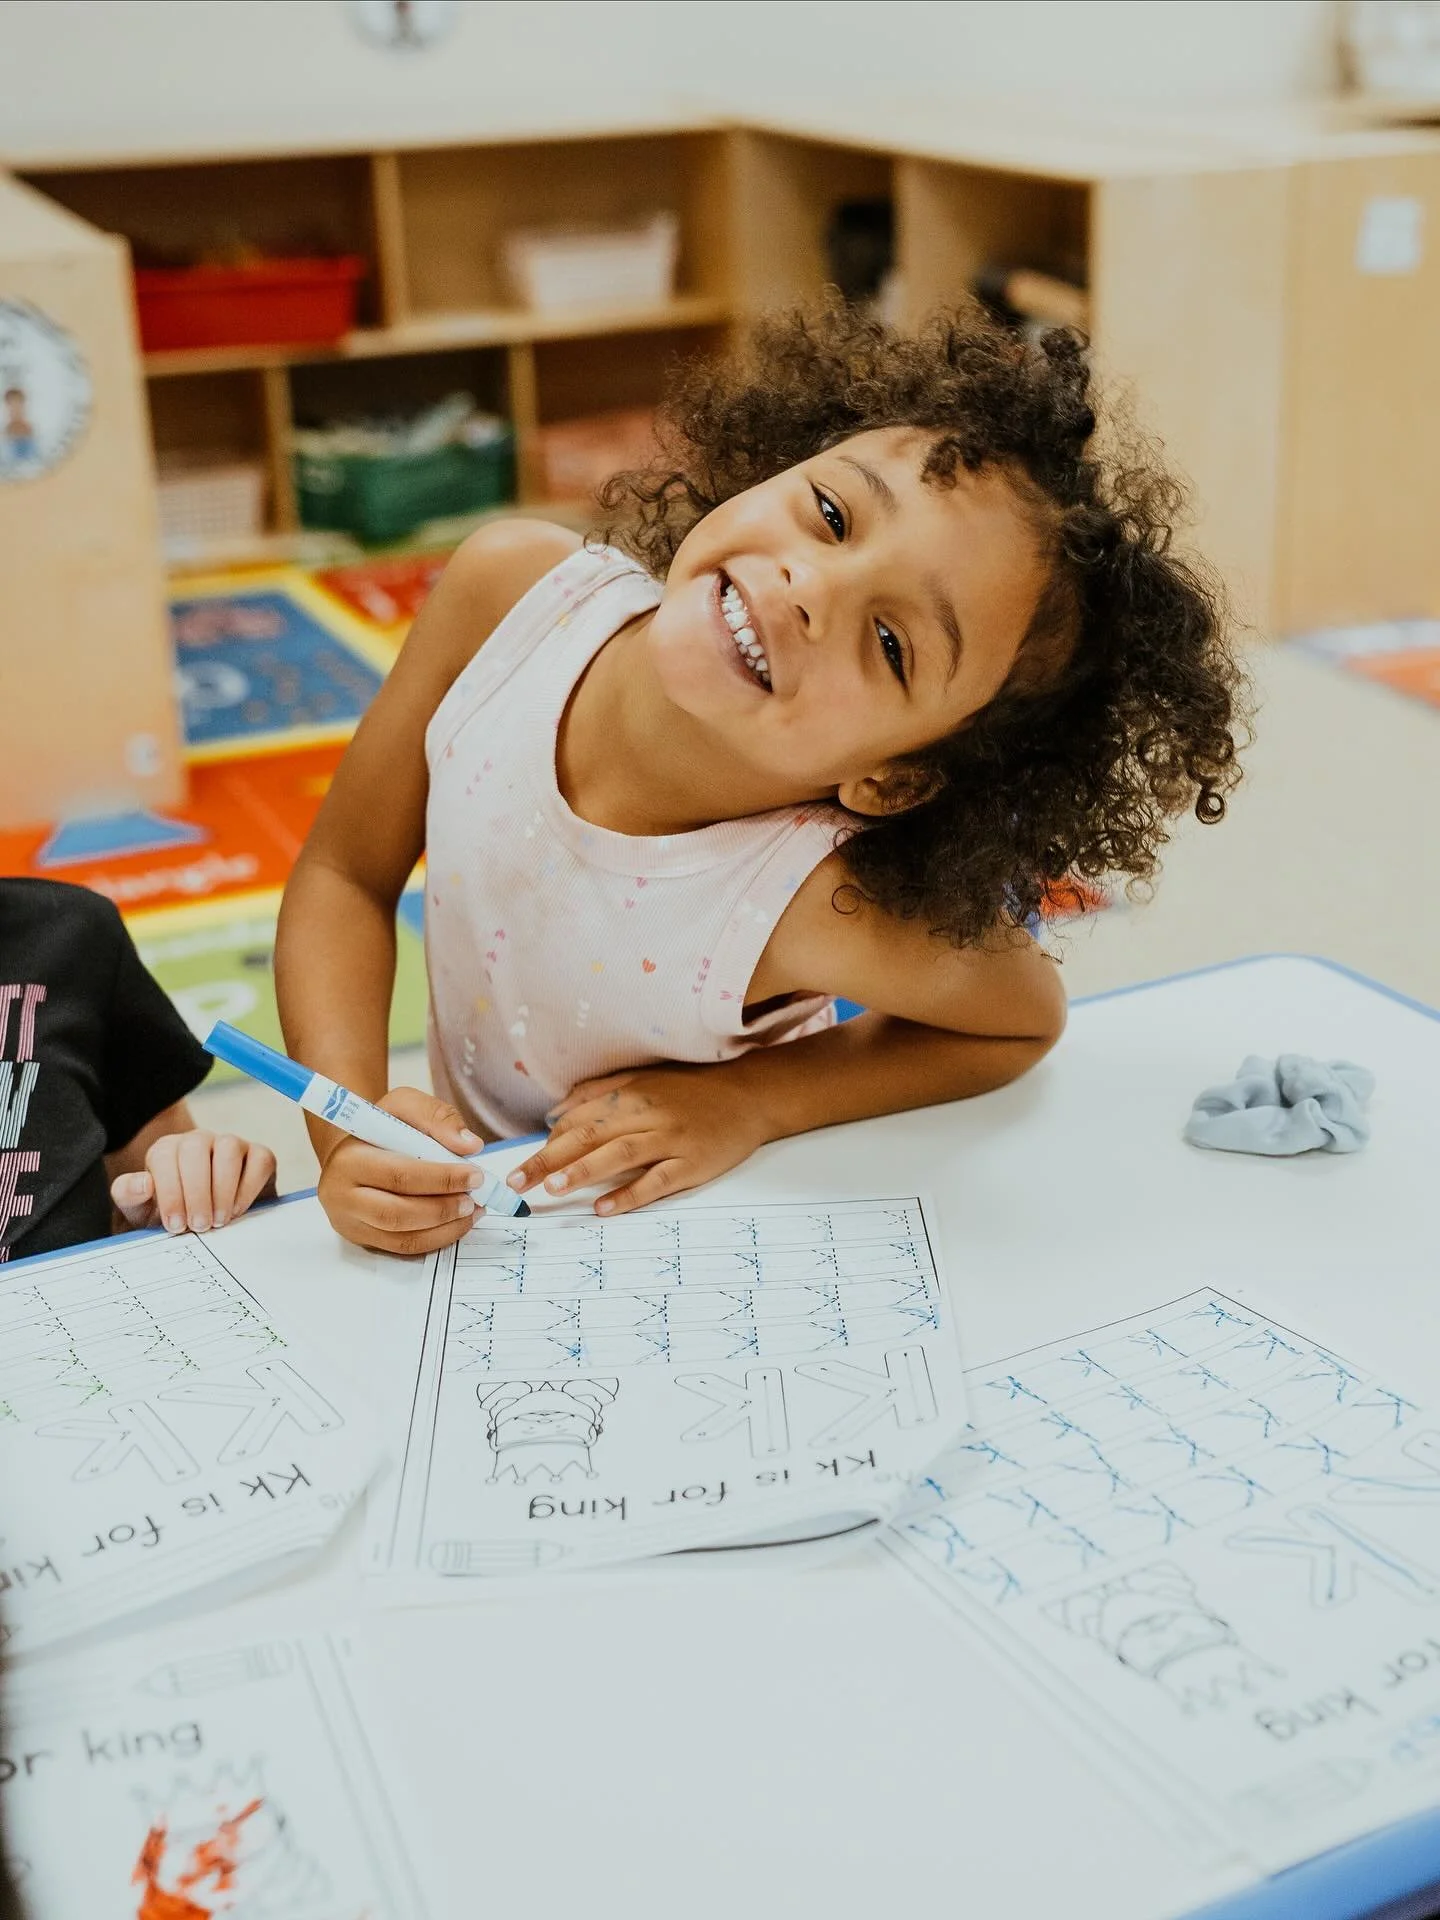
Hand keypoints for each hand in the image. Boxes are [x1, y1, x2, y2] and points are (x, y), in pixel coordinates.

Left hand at [111, 1131, 277, 1234]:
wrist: (204, 1223)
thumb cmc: (171, 1215)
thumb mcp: (141, 1210)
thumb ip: (128, 1194)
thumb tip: (143, 1183)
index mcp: (166, 1150)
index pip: (164, 1157)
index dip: (170, 1192)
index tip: (175, 1225)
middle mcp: (198, 1141)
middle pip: (196, 1147)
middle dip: (197, 1191)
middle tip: (199, 1225)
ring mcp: (230, 1145)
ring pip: (228, 1148)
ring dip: (222, 1189)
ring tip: (217, 1221)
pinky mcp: (258, 1156)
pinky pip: (259, 1160)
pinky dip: (249, 1188)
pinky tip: (236, 1211)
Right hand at [316, 1087, 487, 1255]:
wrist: (350, 1149)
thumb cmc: (381, 1127)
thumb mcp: (406, 1105)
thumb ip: (438, 1118)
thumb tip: (470, 1145)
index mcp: (349, 1158)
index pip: (399, 1175)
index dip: (441, 1179)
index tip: (476, 1176)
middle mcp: (341, 1194)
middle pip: (396, 1213)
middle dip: (443, 1209)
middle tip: (475, 1201)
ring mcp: (348, 1222)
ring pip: (400, 1238)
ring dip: (444, 1229)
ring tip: (471, 1213)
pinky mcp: (360, 1239)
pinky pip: (402, 1248)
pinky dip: (435, 1240)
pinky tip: (456, 1224)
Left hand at [508, 1063, 769, 1215]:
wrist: (749, 1096)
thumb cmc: (691, 1090)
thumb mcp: (644, 1079)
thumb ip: (599, 1092)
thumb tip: (556, 1112)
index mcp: (630, 1094)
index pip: (579, 1120)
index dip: (547, 1143)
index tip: (520, 1165)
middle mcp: (646, 1114)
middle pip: (590, 1136)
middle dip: (549, 1160)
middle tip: (517, 1183)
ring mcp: (670, 1140)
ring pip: (619, 1155)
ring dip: (583, 1171)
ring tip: (552, 1189)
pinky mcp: (692, 1163)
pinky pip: (656, 1181)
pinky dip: (629, 1194)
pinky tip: (603, 1208)